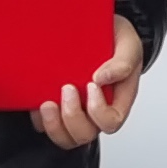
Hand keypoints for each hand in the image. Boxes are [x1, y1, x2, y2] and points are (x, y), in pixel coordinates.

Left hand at [30, 16, 145, 148]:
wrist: (100, 29)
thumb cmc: (117, 42)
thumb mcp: (129, 45)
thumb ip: (123, 62)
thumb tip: (102, 78)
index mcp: (118, 100)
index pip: (110, 122)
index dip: (99, 112)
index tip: (92, 85)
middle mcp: (96, 112)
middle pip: (85, 135)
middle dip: (72, 116)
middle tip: (67, 88)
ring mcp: (76, 112)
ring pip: (65, 137)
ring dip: (53, 124)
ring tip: (47, 103)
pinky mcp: (57, 108)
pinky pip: (44, 126)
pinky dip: (39, 118)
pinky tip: (37, 99)